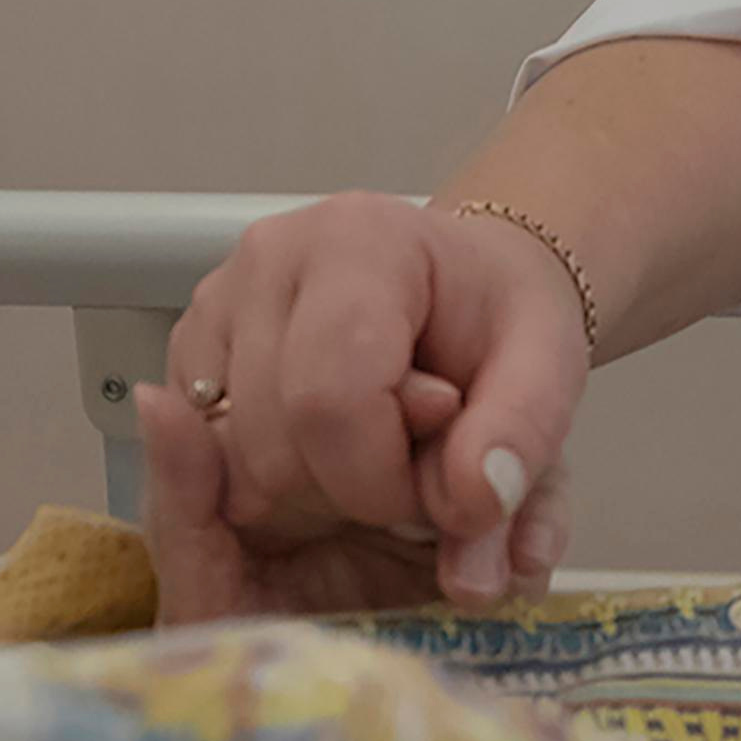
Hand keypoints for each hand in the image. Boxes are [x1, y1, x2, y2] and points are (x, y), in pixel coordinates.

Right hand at [148, 191, 589, 621]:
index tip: (440, 482)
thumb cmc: (500, 320)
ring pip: (232, 466)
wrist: (473, 286)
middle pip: (271, 442)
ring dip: (312, 492)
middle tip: (417, 462)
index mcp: (360, 239)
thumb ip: (523, 438)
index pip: (329, 401)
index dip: (382, 478)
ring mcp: (219, 299)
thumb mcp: (549, 372)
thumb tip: (475, 500)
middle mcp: (272, 255)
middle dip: (352, 489)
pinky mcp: (192, 348)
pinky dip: (274, 480)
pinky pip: (210, 465)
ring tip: (382, 446)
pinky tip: (334, 441)